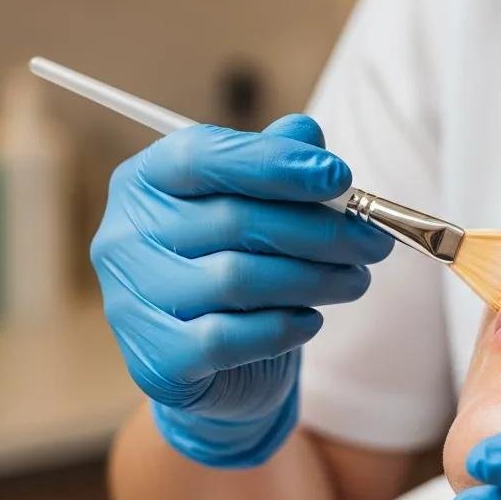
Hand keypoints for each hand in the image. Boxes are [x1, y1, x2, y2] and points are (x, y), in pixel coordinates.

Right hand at [91, 114, 392, 467]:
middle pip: (235, 220)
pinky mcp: (155, 359)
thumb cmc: (239, 263)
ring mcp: (131, 301)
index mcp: (147, 179)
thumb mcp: (258, 205)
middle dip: (322, 231)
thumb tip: (307, 134)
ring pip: (239, 279)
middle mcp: (125, 235)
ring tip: (356, 279)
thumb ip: (276, 163)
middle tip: (375, 241)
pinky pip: (231, 338)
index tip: (341, 176)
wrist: (215, 366)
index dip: (277, 163)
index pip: (205, 156)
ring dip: (315, 279)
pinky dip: (283, 327)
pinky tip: (310, 320)